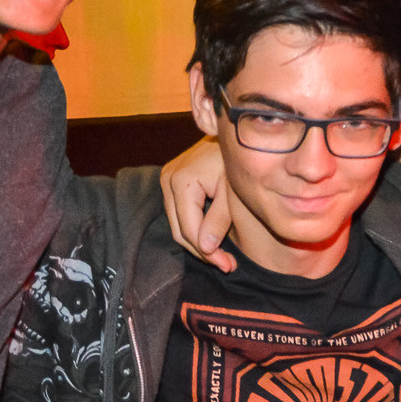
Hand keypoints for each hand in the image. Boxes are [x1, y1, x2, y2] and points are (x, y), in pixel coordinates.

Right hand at [160, 138, 234, 272]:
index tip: (228, 266)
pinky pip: (179, 214)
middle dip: (203, 252)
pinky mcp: (171, 182)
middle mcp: (167, 180)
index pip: (190, 229)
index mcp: (181, 181)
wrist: (231, 135)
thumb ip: (219, 219)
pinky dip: (195, 229)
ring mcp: (166, 180)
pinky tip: (213, 240)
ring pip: (177, 225)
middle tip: (227, 265)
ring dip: (199, 243)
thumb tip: (207, 249)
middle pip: (179, 230)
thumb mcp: (232, 191)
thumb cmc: (235, 160)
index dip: (208, 252)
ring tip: (223, 257)